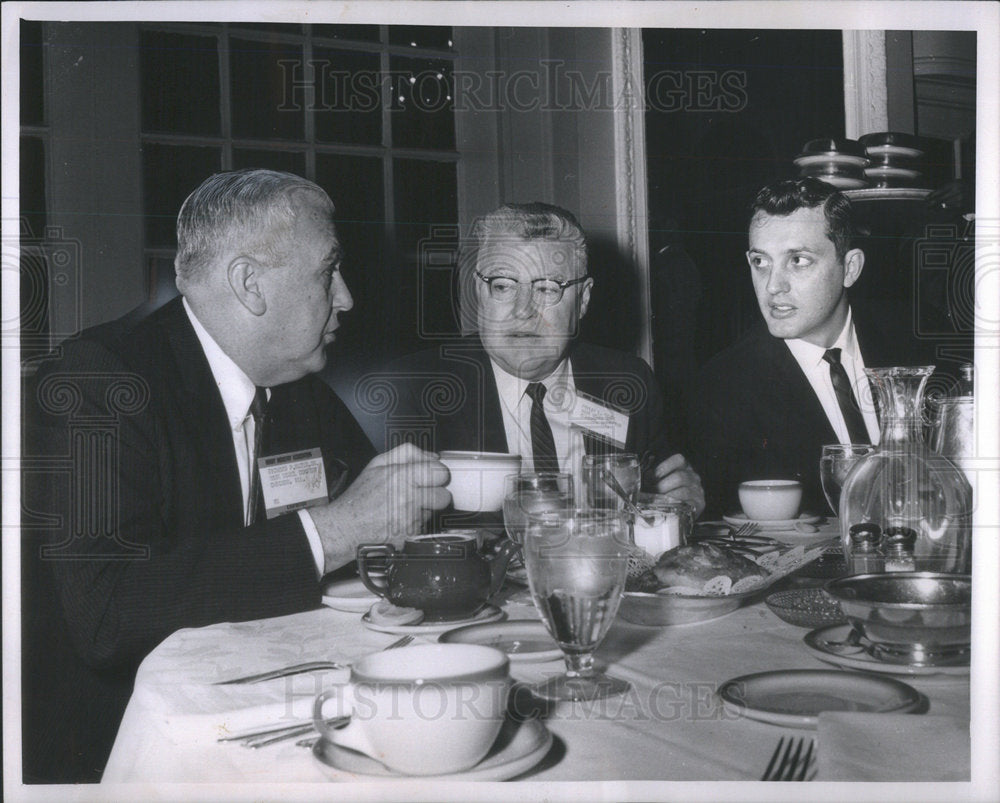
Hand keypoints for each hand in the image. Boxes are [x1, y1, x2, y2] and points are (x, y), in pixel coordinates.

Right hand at [310, 444, 450, 571]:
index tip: (431, 477)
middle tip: (421, 494)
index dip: (438, 475)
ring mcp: (411, 520)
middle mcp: (410, 499)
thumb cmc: (360, 497)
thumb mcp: (378, 463)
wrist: (346, 527)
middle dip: (435, 495)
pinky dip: (415, 524)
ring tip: (404, 507)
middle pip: (444, 496)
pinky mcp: (411, 536)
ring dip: (424, 510)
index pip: (441, 473)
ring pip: (434, 513)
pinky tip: (400, 519)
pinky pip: (424, 527)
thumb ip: (408, 453)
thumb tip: (432, 456)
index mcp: (403, 477)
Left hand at [652, 453, 704, 517]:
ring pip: (684, 491)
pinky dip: (675, 506)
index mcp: (684, 468)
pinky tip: (666, 508)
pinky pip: (687, 504)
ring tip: (656, 502)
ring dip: (667, 497)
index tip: (652, 477)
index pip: (679, 460)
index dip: (664, 467)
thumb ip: (653, 478)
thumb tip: (639, 479)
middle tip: (651, 493)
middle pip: (680, 476)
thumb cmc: (667, 495)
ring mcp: (698, 491)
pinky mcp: (699, 504)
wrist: (678, 514)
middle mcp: (693, 477)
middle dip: (662, 485)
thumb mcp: (661, 482)